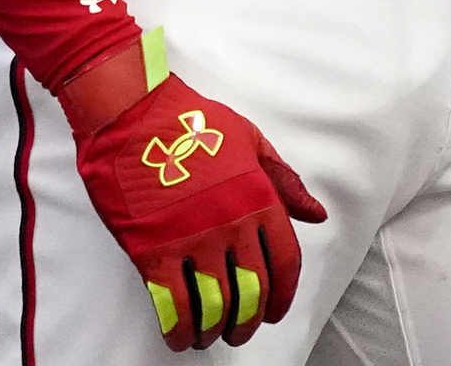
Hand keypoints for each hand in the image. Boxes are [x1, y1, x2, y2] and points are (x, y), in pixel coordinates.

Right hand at [58, 32, 327, 350]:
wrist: (133, 115)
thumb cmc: (192, 123)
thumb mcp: (251, 143)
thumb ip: (285, 183)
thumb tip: (317, 215)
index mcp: (260, 197)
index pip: (285, 261)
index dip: (283, 295)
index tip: (276, 312)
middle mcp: (232, 224)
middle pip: (253, 291)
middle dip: (249, 321)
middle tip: (241, 332)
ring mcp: (192, 239)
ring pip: (215, 304)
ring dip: (215, 330)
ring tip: (210, 336)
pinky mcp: (153, 250)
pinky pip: (173, 304)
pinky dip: (179, 328)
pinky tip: (180, 335)